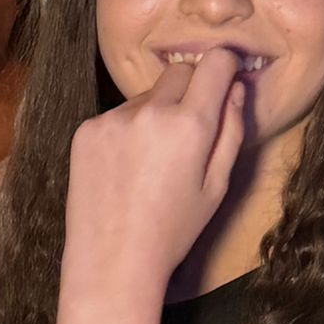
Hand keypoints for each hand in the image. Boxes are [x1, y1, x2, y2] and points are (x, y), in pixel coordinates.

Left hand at [64, 47, 247, 283]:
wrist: (112, 261)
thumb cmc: (172, 231)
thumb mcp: (216, 186)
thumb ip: (232, 130)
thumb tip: (236, 87)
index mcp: (190, 125)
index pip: (214, 62)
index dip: (224, 66)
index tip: (224, 77)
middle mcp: (150, 112)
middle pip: (179, 72)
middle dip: (191, 89)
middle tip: (188, 131)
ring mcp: (113, 119)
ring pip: (146, 97)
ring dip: (155, 115)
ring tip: (151, 163)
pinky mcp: (86, 130)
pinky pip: (117, 116)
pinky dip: (126, 132)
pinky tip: (125, 169)